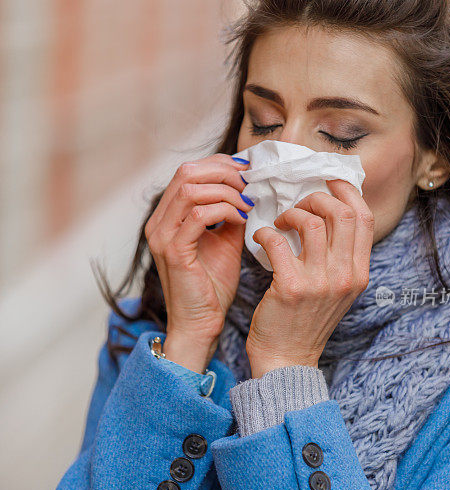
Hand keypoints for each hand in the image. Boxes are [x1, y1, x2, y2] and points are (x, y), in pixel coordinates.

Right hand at [144, 153, 252, 363]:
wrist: (201, 325)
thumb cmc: (212, 288)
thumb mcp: (225, 242)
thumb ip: (230, 214)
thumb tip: (249, 191)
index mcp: (167, 217)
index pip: (188, 172)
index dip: (220, 165)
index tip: (248, 172)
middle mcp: (158, 223)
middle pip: (187, 173)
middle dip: (224, 173)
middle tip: (250, 185)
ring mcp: (162, 236)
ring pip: (191, 189)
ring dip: (227, 192)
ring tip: (248, 204)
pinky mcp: (173, 251)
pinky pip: (199, 215)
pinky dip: (225, 211)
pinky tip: (242, 220)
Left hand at [245, 180, 373, 378]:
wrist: (286, 359)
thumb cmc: (305, 320)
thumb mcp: (336, 289)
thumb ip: (339, 256)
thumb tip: (328, 210)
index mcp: (359, 273)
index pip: (364, 218)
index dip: (346, 191)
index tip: (327, 180)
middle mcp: (345, 276)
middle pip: (342, 213)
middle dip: (316, 197)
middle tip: (298, 204)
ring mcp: (320, 283)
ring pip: (311, 222)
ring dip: (291, 213)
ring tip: (280, 223)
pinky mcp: (290, 288)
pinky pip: (278, 241)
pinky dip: (266, 233)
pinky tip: (261, 238)